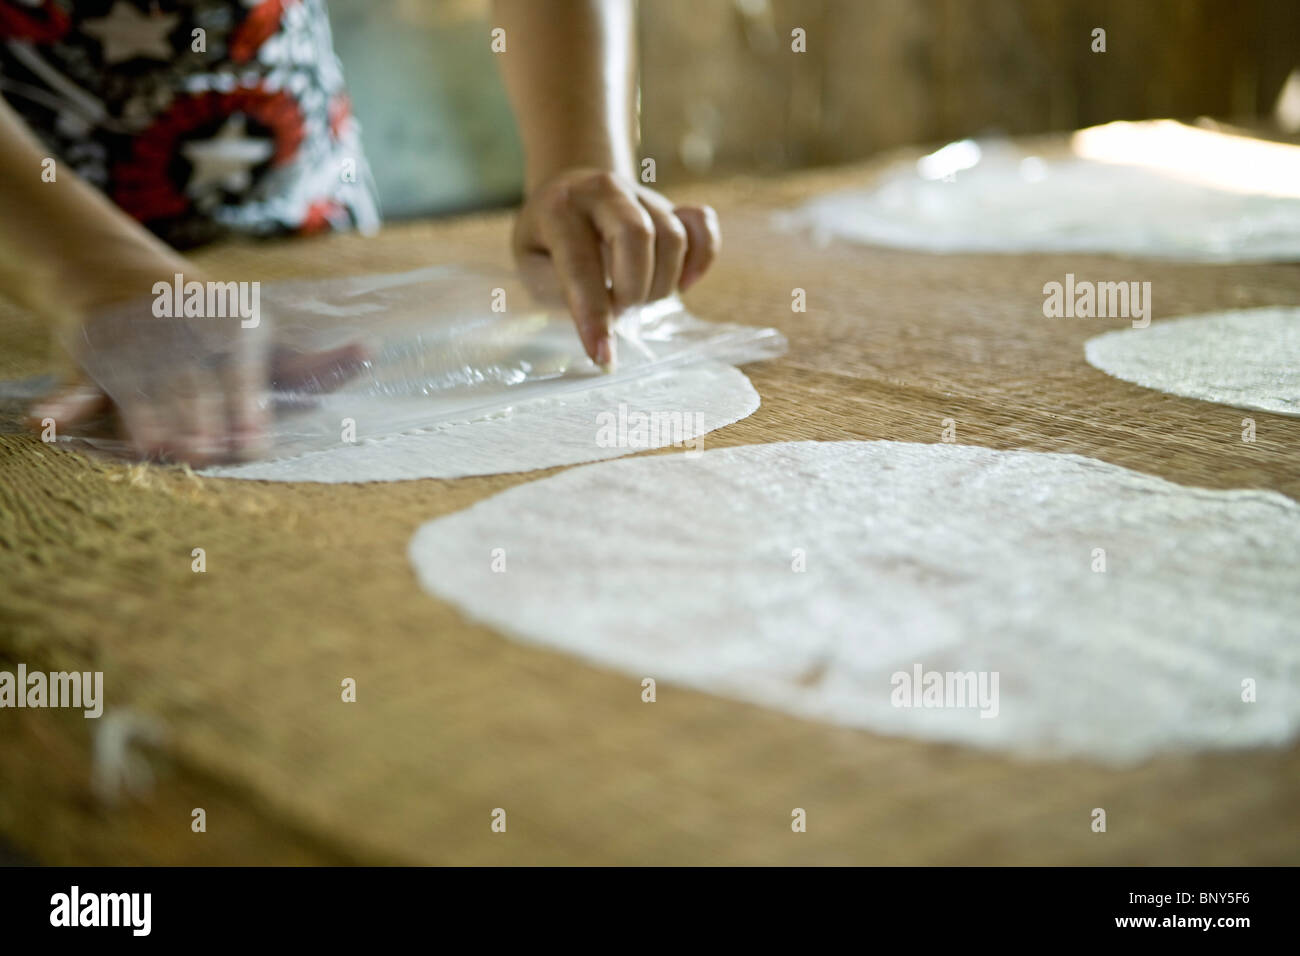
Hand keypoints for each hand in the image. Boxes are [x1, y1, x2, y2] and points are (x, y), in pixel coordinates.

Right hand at [30, 299, 366, 465]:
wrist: (124, 278)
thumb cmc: (218, 332)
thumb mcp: (268, 344)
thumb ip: (315, 364)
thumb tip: (371, 350)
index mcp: (232, 329)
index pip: (241, 375)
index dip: (244, 408)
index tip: (248, 442)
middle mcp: (182, 333)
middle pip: (192, 390)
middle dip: (199, 421)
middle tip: (204, 454)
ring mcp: (134, 345)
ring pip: (142, 393)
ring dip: (149, 421)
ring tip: (161, 452)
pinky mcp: (91, 359)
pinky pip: (75, 389)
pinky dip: (61, 408)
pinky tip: (43, 426)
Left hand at [512, 168, 720, 369]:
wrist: (567, 193)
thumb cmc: (546, 242)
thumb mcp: (530, 266)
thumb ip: (558, 292)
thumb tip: (605, 319)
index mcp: (559, 209)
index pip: (580, 263)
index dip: (593, 314)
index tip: (602, 355)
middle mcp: (602, 191)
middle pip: (637, 236)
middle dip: (632, 290)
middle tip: (620, 310)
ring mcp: (641, 195)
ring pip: (672, 238)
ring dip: (660, 284)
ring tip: (637, 297)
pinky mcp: (670, 204)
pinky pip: (703, 228)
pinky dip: (701, 260)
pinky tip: (683, 284)